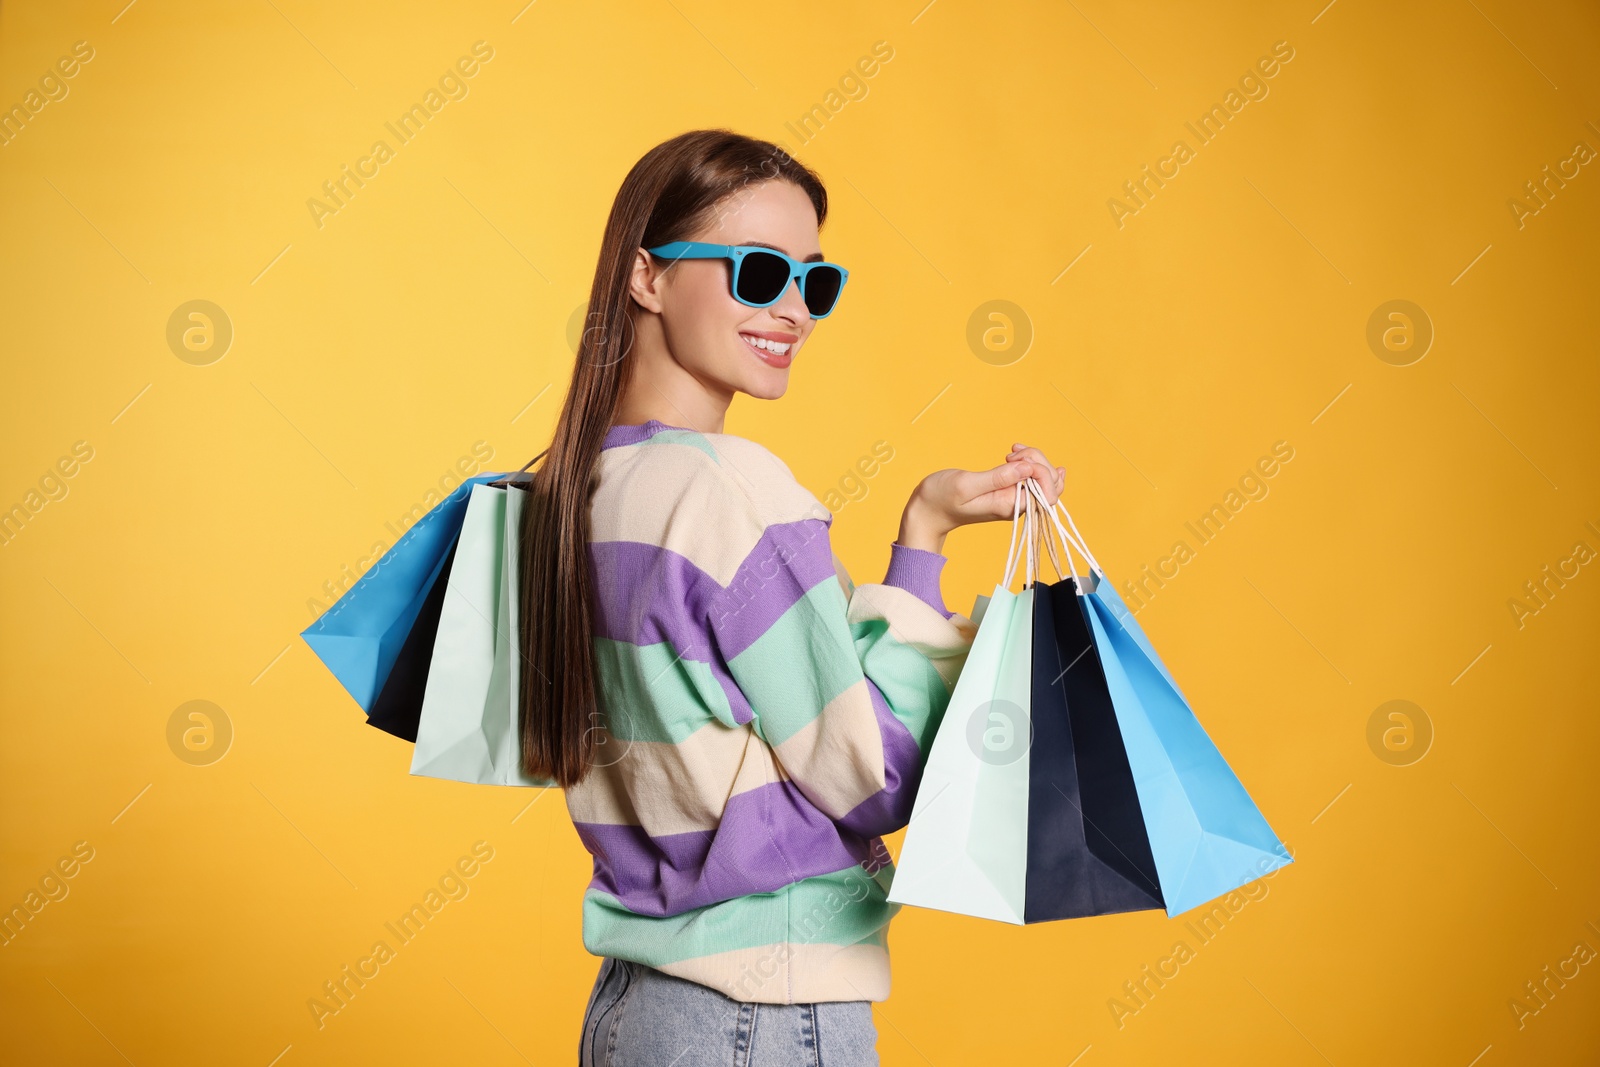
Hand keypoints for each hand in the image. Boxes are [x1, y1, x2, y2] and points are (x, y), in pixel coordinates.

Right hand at [898, 443, 1064, 553]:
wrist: (928, 511)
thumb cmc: (941, 499)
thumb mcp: (966, 484)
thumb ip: (998, 477)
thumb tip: (1027, 468)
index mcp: (1009, 507)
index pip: (1048, 493)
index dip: (1042, 471)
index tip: (1016, 459)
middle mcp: (1016, 505)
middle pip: (1049, 484)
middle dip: (1038, 461)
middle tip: (1012, 452)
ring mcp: (1013, 499)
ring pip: (1042, 478)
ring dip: (1033, 459)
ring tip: (1012, 451)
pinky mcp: (1007, 492)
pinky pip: (1030, 478)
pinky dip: (1027, 461)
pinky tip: (1015, 453)